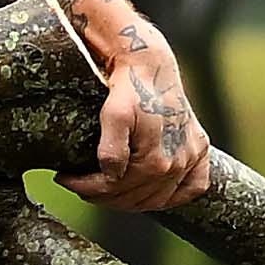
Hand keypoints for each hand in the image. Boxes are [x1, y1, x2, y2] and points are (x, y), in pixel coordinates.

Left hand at [65, 0, 214, 212]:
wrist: (150, 65)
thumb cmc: (129, 88)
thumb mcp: (114, 115)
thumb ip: (112, 149)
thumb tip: (111, 177)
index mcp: (155, 161)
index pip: (114, 189)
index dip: (85, 188)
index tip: (64, 178)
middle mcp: (177, 164)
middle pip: (134, 198)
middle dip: (102, 196)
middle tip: (80, 186)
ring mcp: (190, 158)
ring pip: (158, 199)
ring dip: (131, 200)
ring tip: (106, 191)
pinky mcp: (200, 149)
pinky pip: (193, 187)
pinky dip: (175, 196)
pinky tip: (155, 194)